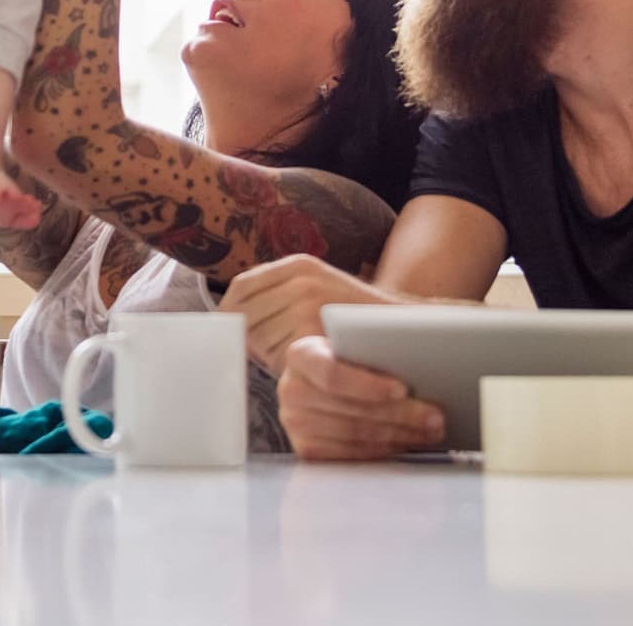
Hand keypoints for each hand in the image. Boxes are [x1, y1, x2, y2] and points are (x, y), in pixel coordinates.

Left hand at [220, 253, 394, 372]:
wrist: (406, 330)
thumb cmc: (355, 320)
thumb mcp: (317, 290)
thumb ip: (278, 296)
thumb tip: (227, 322)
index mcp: (296, 265)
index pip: (240, 288)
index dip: (230, 315)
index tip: (232, 334)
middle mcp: (298, 280)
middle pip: (243, 316)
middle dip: (250, 339)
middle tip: (272, 352)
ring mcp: (306, 305)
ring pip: (257, 340)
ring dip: (268, 356)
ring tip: (295, 357)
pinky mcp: (312, 333)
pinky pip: (275, 356)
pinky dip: (283, 367)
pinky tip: (303, 365)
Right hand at [276, 336, 444, 459]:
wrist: (316, 384)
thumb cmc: (346, 359)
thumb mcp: (354, 342)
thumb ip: (378, 339)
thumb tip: (426, 331)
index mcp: (300, 355)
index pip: (332, 374)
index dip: (369, 385)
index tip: (403, 389)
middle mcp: (291, 390)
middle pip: (351, 409)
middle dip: (400, 414)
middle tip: (436, 415)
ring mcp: (295, 424)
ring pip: (356, 435)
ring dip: (400, 434)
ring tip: (431, 429)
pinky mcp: (307, 450)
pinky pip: (352, 455)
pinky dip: (384, 449)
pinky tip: (408, 441)